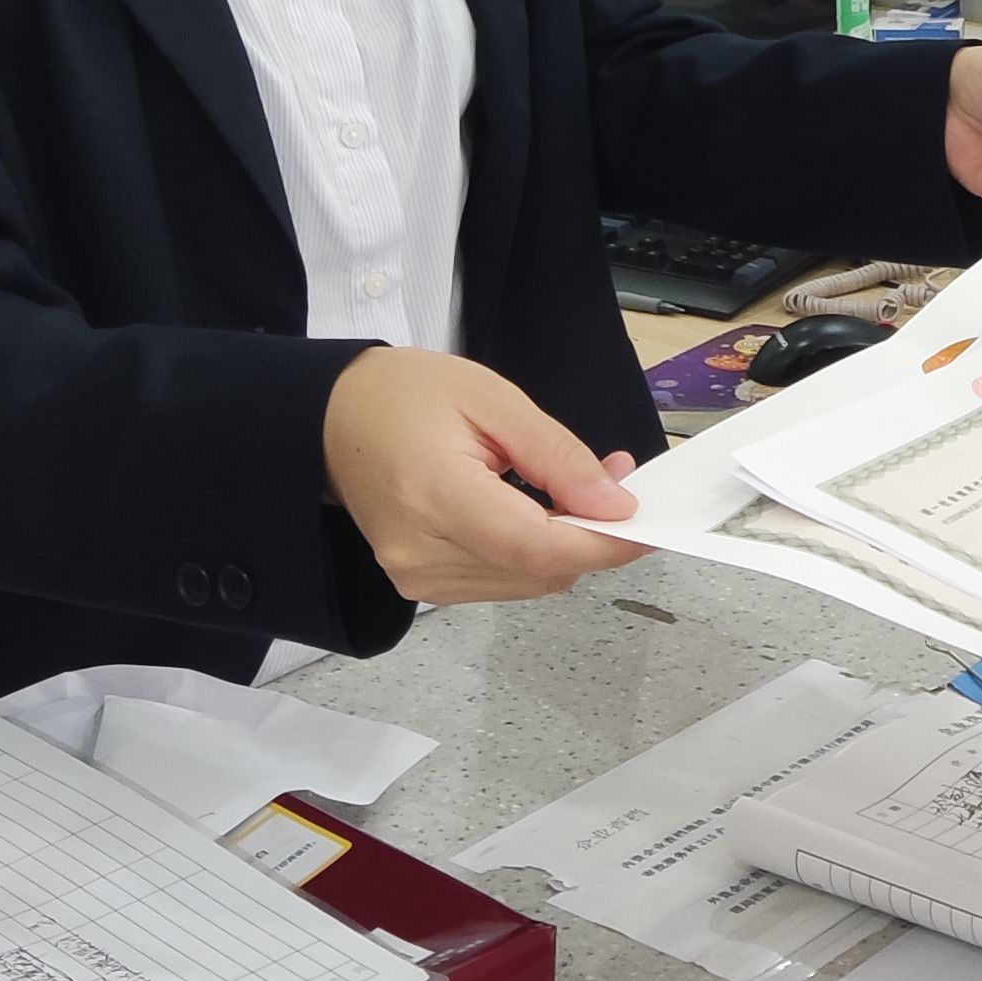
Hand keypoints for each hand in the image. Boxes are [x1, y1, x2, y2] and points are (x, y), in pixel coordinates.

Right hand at [320, 346, 647, 604]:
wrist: (332, 418)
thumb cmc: (407, 394)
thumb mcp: (492, 399)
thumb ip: (556, 456)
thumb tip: (614, 506)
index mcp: (436, 497)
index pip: (535, 548)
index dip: (602, 544)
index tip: (649, 525)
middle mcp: (422, 554)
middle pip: (537, 572)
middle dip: (592, 536)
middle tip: (617, 478)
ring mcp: (417, 578)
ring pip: (526, 583)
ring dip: (565, 545)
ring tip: (574, 488)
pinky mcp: (420, 586)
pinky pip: (501, 581)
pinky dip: (533, 554)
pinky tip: (537, 511)